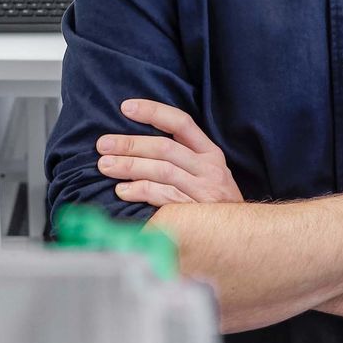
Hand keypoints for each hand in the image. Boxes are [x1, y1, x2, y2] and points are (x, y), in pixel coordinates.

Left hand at [97, 99, 243, 206]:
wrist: (240, 235)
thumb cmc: (212, 201)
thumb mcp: (205, 172)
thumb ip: (180, 156)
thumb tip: (136, 144)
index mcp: (210, 152)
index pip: (181, 122)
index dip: (153, 112)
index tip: (126, 107)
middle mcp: (209, 168)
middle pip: (165, 148)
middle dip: (130, 144)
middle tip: (103, 144)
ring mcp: (203, 190)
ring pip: (162, 170)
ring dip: (130, 166)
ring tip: (105, 165)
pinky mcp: (195, 211)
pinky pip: (163, 196)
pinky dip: (140, 191)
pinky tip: (121, 191)